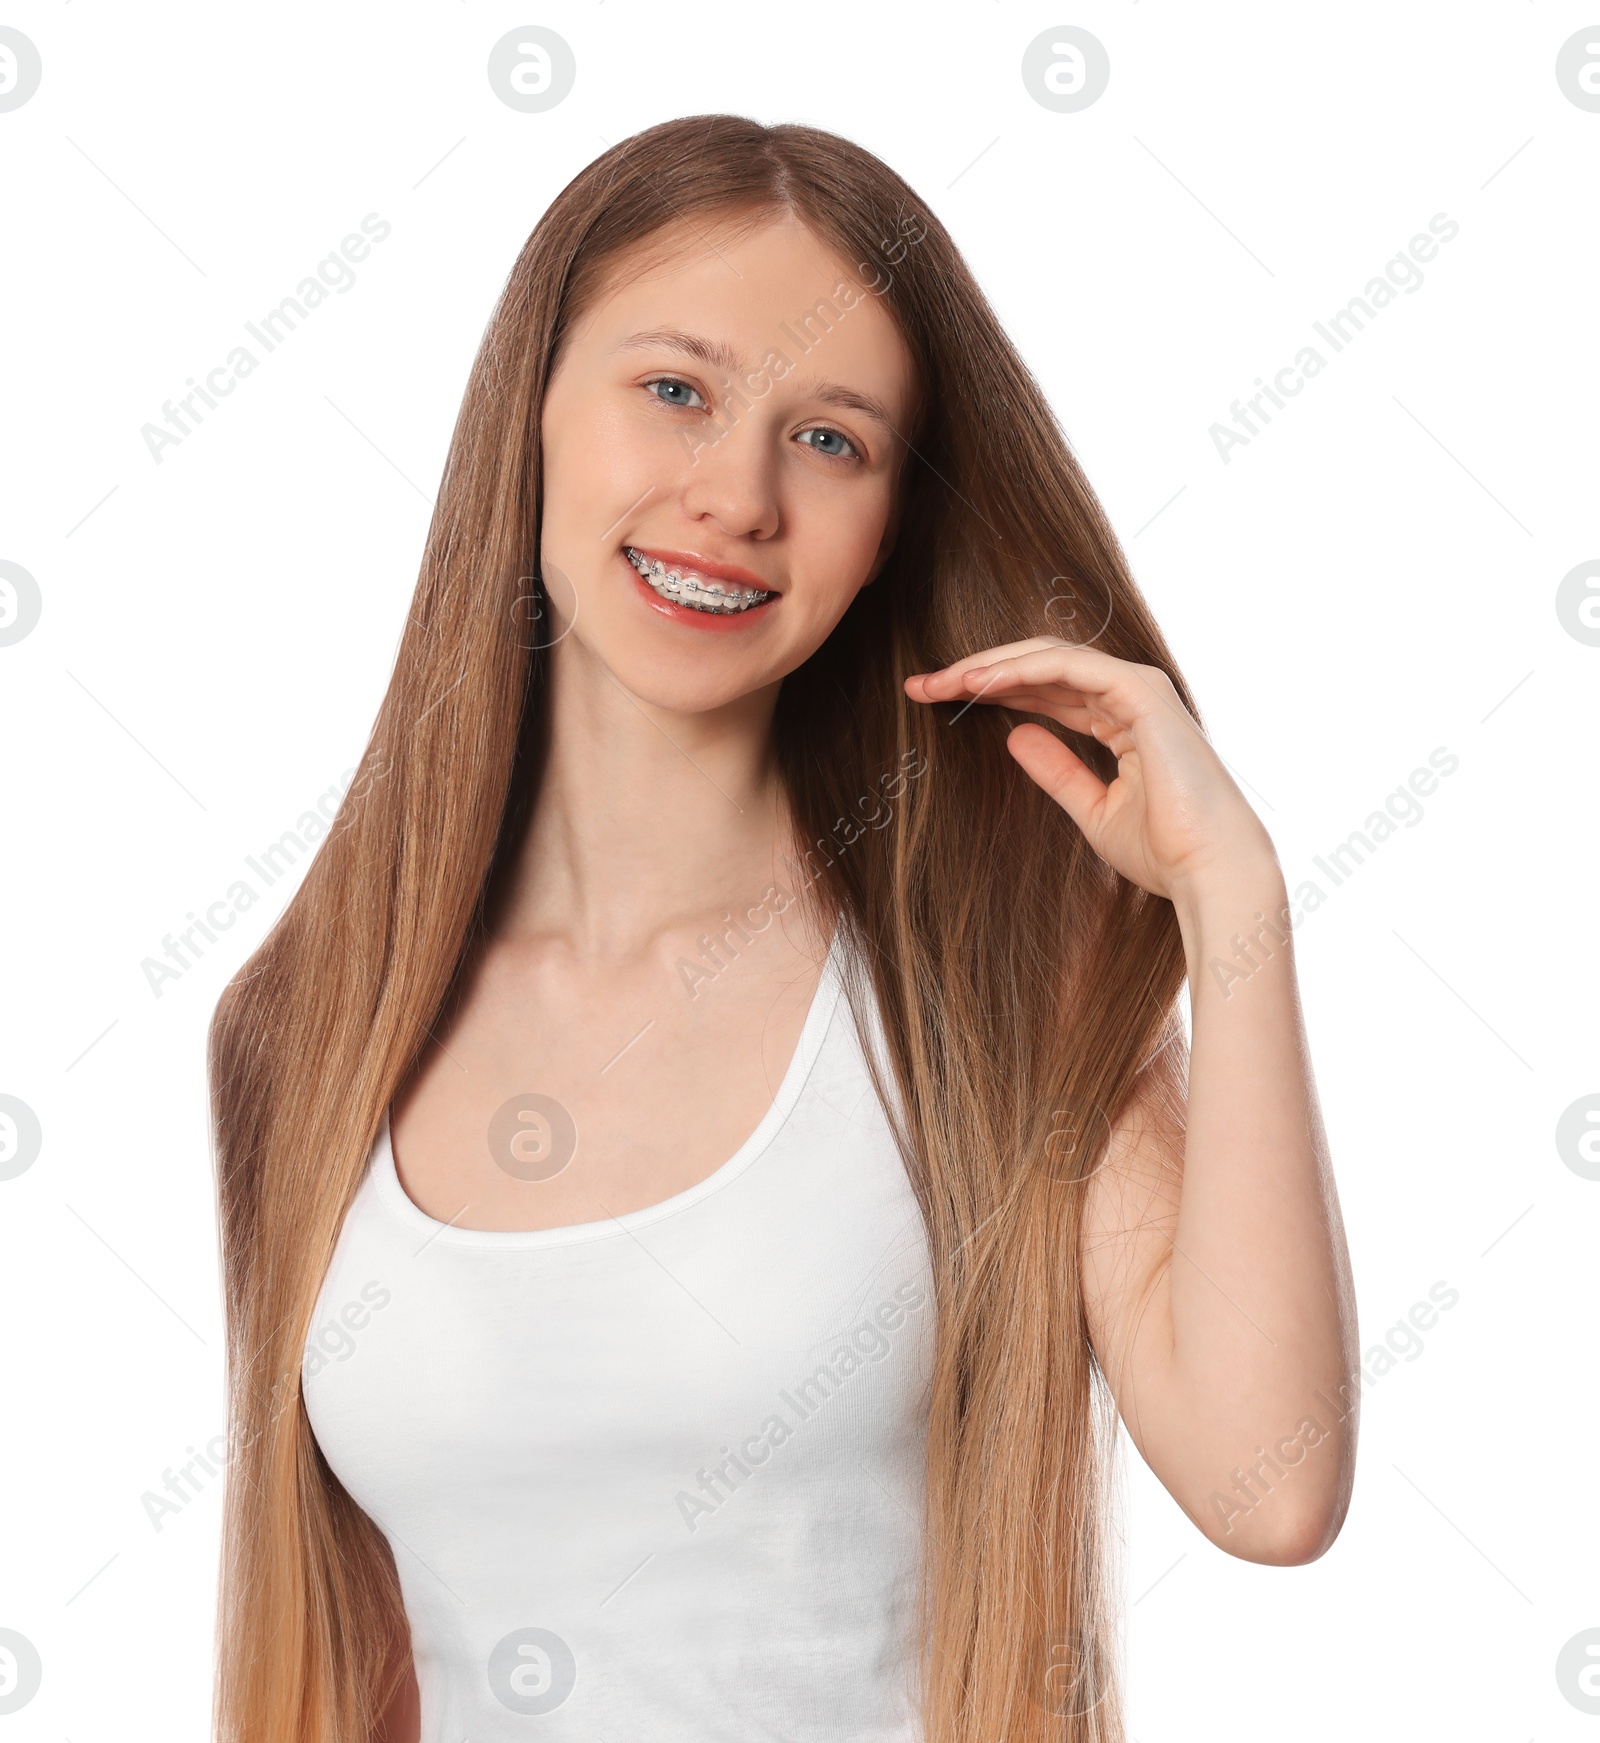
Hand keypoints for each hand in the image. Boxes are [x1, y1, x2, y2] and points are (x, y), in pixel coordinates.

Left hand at [904, 637, 1275, 904]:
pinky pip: (1069, 666)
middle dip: (978, 672)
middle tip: (922, 685)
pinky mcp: (1142, 693)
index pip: (1045, 690)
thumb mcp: (1091, 809)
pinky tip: (977, 684)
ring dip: (990, 666)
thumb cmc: (1164, 852)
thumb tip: (1013, 735)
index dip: (990, 691)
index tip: (935, 701)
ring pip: (1049, 656)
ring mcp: (1138, 689)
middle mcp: (1130, 696)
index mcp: (1121, 720)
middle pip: (1040, 666)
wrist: (1210, 873)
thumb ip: (1055, 770)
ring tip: (941, 681)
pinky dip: (1020, 669)